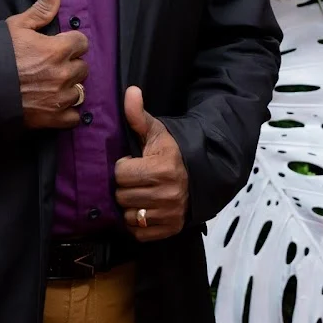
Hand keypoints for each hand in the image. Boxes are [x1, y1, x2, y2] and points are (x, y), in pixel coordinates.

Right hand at [8, 0, 89, 129]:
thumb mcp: (16, 25)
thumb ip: (41, 8)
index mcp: (57, 50)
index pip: (82, 42)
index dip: (70, 41)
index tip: (58, 44)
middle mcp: (63, 74)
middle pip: (83, 67)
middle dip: (70, 64)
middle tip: (52, 64)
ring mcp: (58, 99)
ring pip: (80, 91)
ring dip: (69, 87)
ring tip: (52, 85)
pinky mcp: (50, 119)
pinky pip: (73, 117)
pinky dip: (67, 112)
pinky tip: (55, 104)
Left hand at [114, 86, 187, 241]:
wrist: (201, 174)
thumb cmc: (173, 151)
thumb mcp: (156, 131)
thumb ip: (138, 115)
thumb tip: (131, 91)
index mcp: (161, 168)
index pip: (120, 173)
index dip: (124, 166)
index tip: (134, 162)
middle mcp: (167, 193)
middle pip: (122, 195)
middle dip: (125, 186)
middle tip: (137, 179)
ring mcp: (170, 214)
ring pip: (128, 215)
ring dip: (131, 205)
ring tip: (141, 193)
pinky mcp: (171, 229)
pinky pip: (139, 232)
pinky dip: (139, 223)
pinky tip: (146, 208)